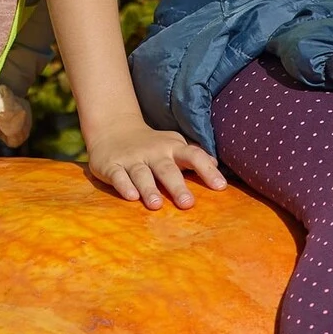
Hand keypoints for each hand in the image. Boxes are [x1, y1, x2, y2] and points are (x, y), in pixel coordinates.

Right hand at [85, 120, 226, 209]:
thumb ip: (193, 155)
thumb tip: (216, 164)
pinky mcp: (112, 165)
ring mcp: (132, 159)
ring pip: (142, 174)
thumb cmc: (151, 144)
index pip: (193, 155)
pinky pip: (118, 176)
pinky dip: (124, 186)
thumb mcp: (173, 144)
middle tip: (188, 203)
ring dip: (149, 189)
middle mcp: (153, 152)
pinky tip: (130, 197)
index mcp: (172, 148)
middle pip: (167, 169)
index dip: (207, 170)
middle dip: (177, 186)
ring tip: (156, 205)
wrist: (113, 128)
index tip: (220, 187)